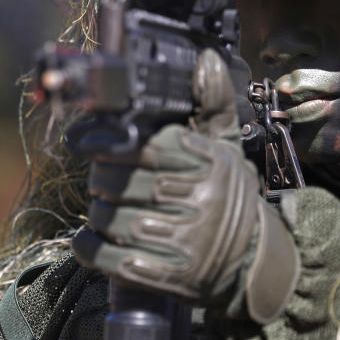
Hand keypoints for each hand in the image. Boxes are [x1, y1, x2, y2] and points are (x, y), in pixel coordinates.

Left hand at [72, 49, 299, 323]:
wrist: (251, 259)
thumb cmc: (226, 194)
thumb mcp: (225, 146)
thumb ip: (212, 102)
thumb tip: (206, 61)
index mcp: (209, 164)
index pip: (145, 147)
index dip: (108, 143)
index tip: (88, 142)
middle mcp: (201, 202)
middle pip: (122, 184)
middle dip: (101, 180)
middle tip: (102, 180)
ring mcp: (185, 243)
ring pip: (113, 221)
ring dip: (97, 214)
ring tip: (103, 209)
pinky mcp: (171, 277)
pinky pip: (113, 259)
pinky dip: (91, 248)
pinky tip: (90, 239)